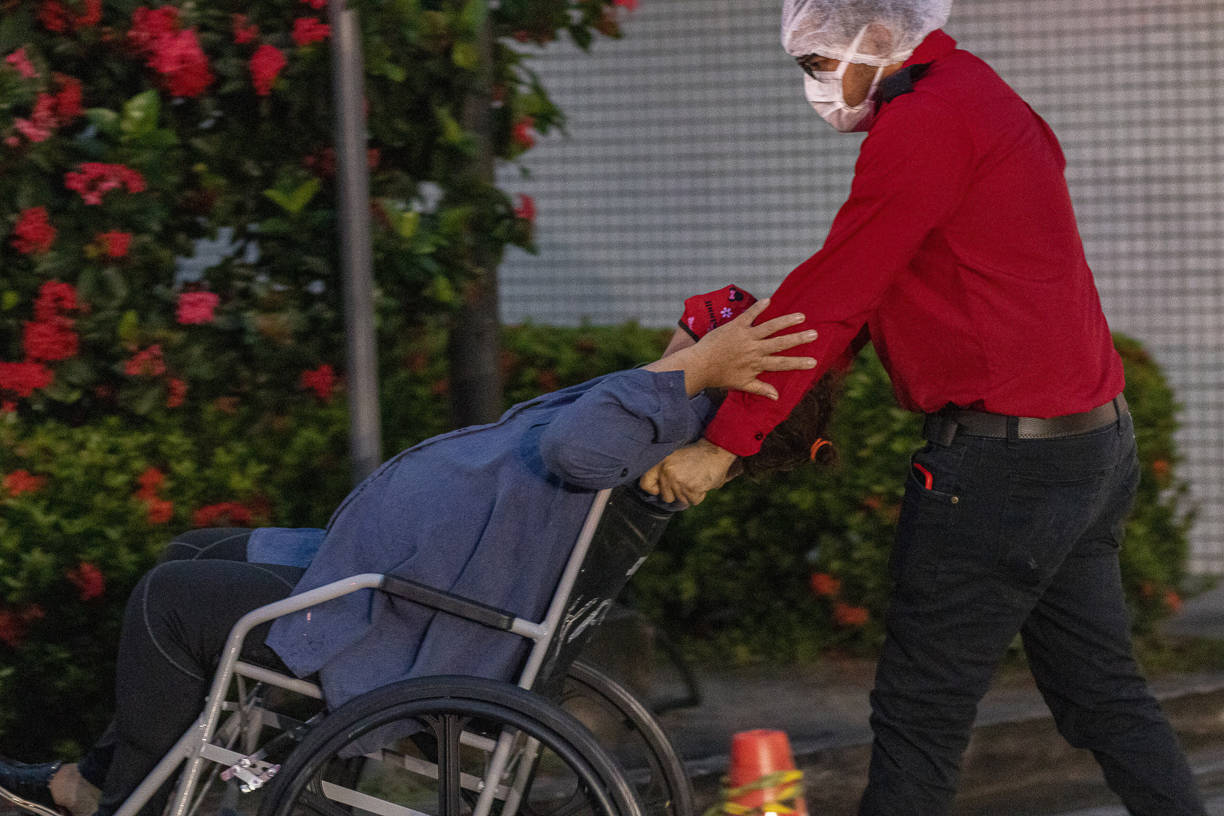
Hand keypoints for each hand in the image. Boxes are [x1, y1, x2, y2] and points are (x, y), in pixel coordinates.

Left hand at [638, 439, 737, 505]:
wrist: (716, 450)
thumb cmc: (696, 454)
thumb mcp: (674, 456)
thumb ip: (663, 471)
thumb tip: (657, 492)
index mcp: (660, 462)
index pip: (645, 483)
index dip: (653, 489)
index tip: (660, 488)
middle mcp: (667, 472)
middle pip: (666, 497)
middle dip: (677, 493)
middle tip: (686, 480)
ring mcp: (679, 481)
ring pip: (681, 500)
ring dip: (689, 493)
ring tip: (695, 478)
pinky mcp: (691, 489)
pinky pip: (693, 501)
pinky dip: (699, 495)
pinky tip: (701, 483)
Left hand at [647, 298, 817, 398]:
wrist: (699, 365)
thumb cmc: (720, 376)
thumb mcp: (742, 385)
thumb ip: (761, 389)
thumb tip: (777, 398)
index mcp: (757, 364)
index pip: (782, 364)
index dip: (798, 363)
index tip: (814, 362)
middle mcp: (754, 350)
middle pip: (780, 343)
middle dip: (799, 339)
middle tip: (815, 334)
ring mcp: (745, 336)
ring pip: (770, 327)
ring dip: (786, 321)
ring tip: (801, 316)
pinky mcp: (735, 326)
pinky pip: (749, 315)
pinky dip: (758, 308)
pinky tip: (769, 300)